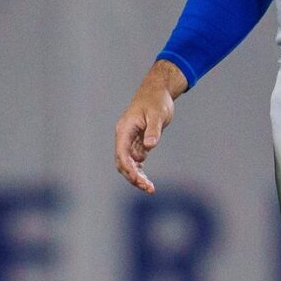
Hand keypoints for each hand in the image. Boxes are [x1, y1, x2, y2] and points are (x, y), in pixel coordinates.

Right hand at [113, 61, 187, 193]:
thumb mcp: (157, 114)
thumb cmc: (156, 100)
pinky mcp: (138, 142)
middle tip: (148, 188)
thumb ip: (153, 130)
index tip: (139, 180)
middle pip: (123, 162)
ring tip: (150, 188)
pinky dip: (140, 171)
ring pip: (129, 164)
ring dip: (137, 176)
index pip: (122, 154)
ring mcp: (130, 140)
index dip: (129, 169)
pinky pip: (136, 161)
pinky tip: (148, 182)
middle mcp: (124, 137)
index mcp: (124, 129)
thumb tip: (149, 146)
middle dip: (133, 177)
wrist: (158, 91)